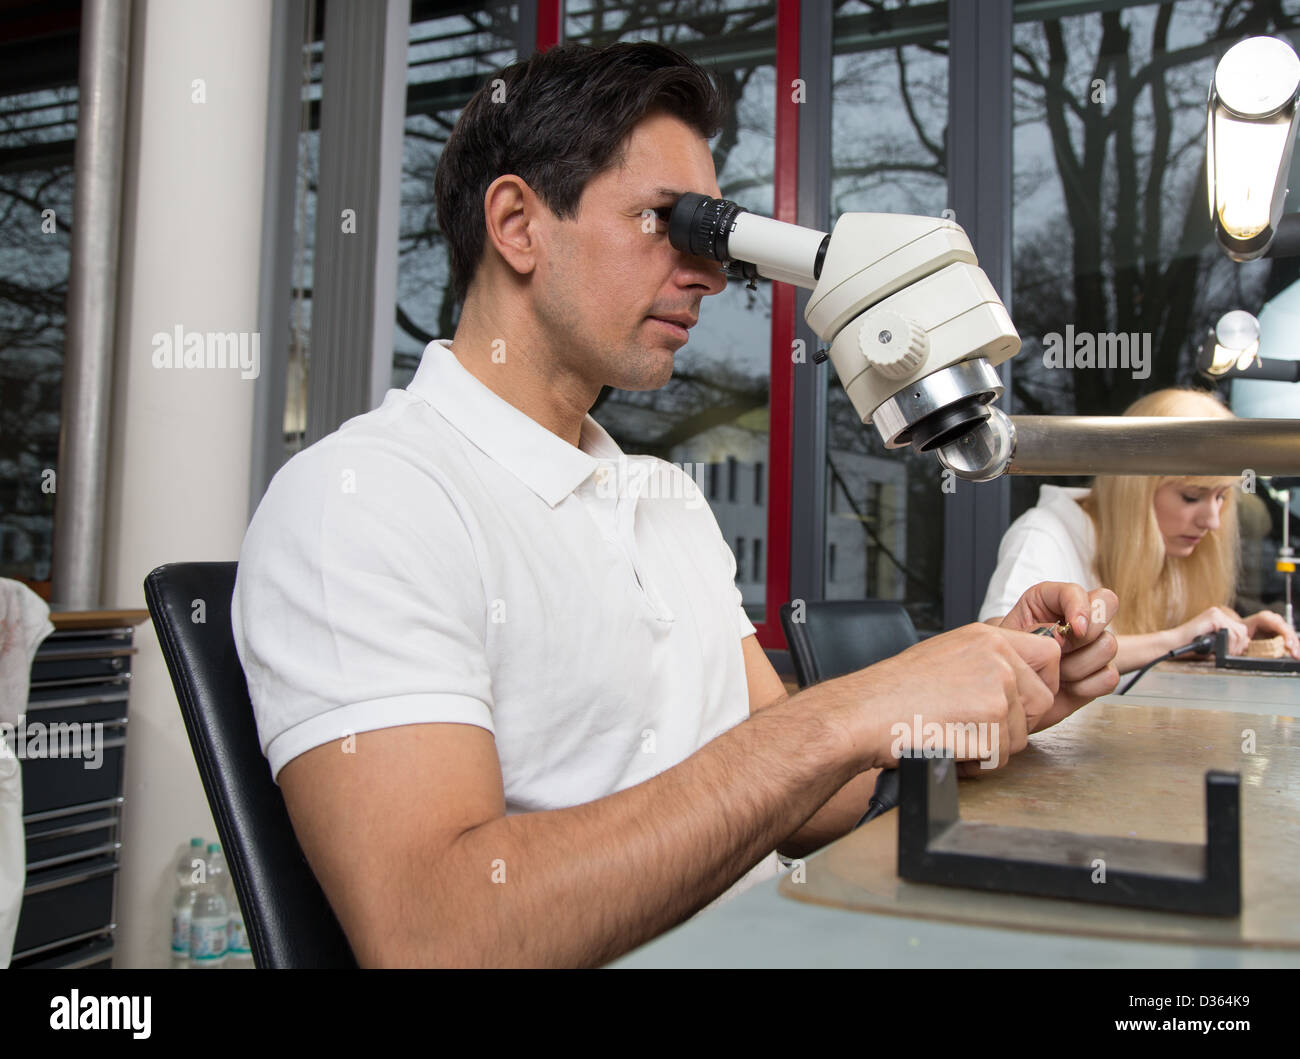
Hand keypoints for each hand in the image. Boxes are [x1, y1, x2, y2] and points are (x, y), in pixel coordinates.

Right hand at [820, 622, 1060, 772]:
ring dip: (991, 746)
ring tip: (953, 734)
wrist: (866, 712)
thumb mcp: (947, 656)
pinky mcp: (991, 718)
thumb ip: (987, 662)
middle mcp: (997, 656)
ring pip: (1020, 734)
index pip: (1048, 655)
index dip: (1039, 685)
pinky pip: (1001, 756)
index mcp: (987, 637)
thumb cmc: (895, 692)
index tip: (1020, 702)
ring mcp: (997, 686)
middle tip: (976, 727)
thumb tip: (1017, 683)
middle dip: (1015, 724)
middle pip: (1042, 702)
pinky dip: (977, 762)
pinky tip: (949, 746)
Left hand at [994, 582, 1119, 731]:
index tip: (1075, 629)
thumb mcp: (1010, 639)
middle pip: (1106, 605)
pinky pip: (1110, 676)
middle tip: (1060, 652)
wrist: (1012, 694)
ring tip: (1054, 674)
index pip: (1078, 590)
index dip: (1080, 607)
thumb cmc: (1008, 660)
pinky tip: (1068, 687)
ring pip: (1108, 645)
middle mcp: (1075, 617)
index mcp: (1049, 600)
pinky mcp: (1100, 672)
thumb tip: (1062, 636)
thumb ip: (1034, 631)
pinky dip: (1086, 686)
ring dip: (1077, 666)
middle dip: (1085, 635)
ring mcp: (1091, 644)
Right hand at [1175, 606, 1249, 654]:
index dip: (1240, 643)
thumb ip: (1229, 641)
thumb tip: (1247, 643)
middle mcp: (1218, 613)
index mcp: (1218, 618)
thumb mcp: (1214, 643)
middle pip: (1242, 630)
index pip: (1240, 630)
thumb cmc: (1191, 646)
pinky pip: (1231, 633)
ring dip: (1233, 647)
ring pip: (1239, 633)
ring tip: (1222, 653)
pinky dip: (1228, 645)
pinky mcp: (1213, 617)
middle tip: (1228, 654)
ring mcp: (1216, 614)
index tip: (1232, 653)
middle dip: (1239, 646)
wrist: (1174, 644)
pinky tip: (1218, 649)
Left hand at [1242, 610, 1299, 658]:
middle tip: (1294, 654)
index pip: (1278, 625)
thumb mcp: (1243, 633)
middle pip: (1288, 631)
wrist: (1240, 627)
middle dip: (1293, 643)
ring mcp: (1279, 626)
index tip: (1288, 645)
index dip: (1286, 635)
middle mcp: (1275, 620)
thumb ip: (1248, 640)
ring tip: (1297, 657)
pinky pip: (1290, 640)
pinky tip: (1296, 655)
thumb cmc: (1241, 630)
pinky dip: (1294, 648)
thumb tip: (1252, 650)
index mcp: (1265, 617)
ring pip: (1291, 636)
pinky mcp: (1281, 633)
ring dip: (1295, 647)